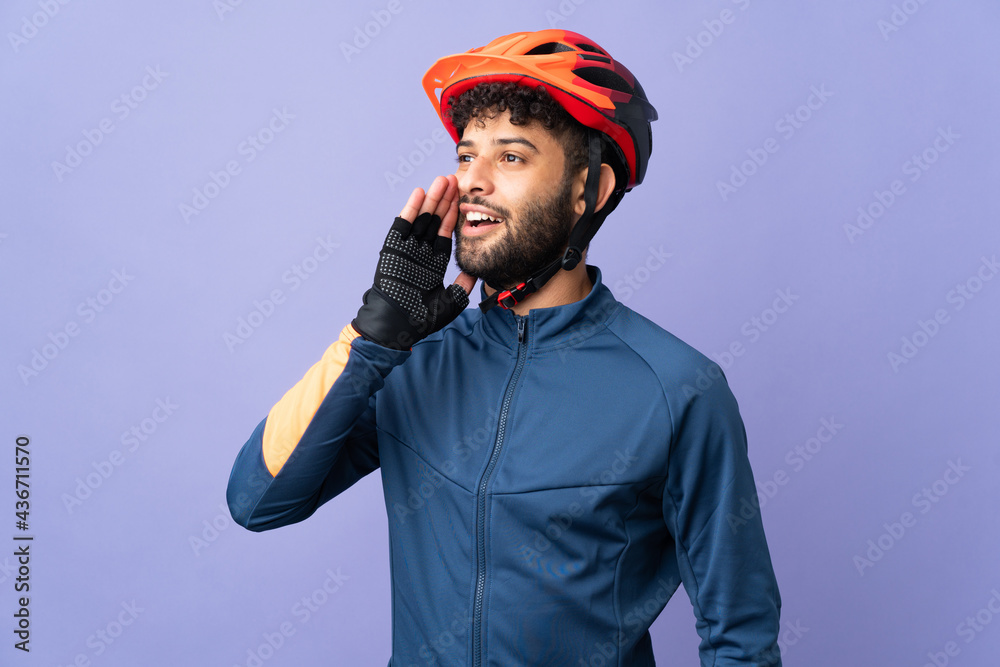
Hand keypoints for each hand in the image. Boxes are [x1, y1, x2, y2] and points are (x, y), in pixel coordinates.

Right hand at [351, 175, 477, 349]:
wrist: (396, 326)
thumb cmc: (420, 320)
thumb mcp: (451, 302)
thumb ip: (463, 286)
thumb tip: (476, 272)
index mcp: (432, 264)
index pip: (444, 234)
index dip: (454, 216)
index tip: (462, 199)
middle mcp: (420, 253)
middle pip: (434, 221)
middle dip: (444, 201)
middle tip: (454, 180)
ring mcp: (406, 250)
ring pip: (421, 218)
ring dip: (431, 199)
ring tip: (441, 180)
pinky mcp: (393, 249)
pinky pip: (403, 225)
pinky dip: (411, 209)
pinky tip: (419, 193)